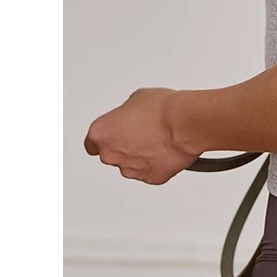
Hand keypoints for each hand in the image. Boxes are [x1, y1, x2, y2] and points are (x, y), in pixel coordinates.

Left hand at [83, 87, 199, 184]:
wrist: (185, 124)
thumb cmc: (162, 110)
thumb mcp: (137, 98)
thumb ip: (126, 112)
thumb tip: (133, 115)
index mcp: (102, 133)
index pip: (91, 142)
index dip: (104, 137)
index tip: (112, 133)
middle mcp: (111, 155)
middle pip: (111, 154)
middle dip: (124, 145)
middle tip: (141, 132)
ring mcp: (130, 169)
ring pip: (131, 165)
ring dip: (140, 155)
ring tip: (158, 139)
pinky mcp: (150, 178)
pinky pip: (150, 171)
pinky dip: (156, 163)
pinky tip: (166, 148)